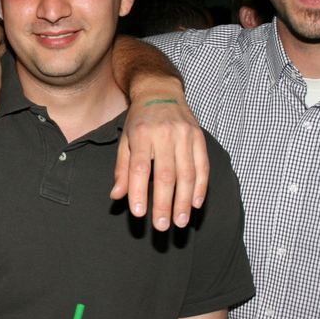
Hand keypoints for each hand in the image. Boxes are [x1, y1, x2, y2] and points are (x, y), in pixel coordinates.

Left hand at [111, 83, 208, 230]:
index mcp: (141, 134)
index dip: (140, 192)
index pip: (140, 168)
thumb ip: (122, 169)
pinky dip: (200, 187)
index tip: (139, 214)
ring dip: (184, 201)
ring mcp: (185, 135)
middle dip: (164, 204)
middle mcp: (164, 134)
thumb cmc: (139, 120)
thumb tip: (117, 196)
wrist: (160, 91)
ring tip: (180, 222)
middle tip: (162, 227)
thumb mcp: (125, 140)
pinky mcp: (199, 137)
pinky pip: (202, 166)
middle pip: (166, 175)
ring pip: (187, 174)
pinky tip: (195, 204)